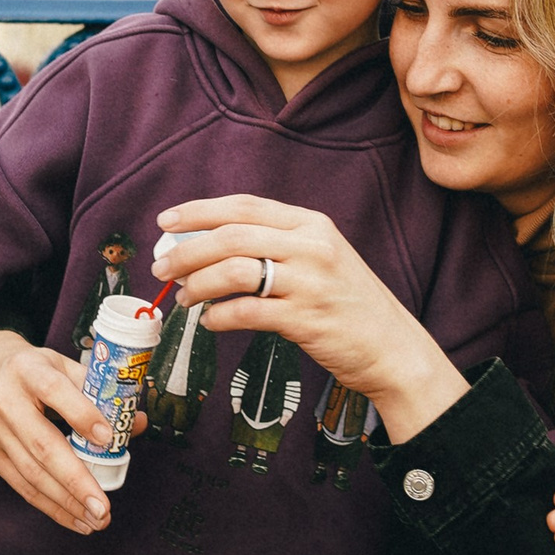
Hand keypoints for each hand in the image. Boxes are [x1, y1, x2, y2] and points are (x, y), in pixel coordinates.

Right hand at [0, 328, 138, 536]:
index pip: (54, 390)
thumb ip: (100, 393)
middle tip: (102, 506)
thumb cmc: (34, 371)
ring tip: (95, 519)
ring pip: (31, 472)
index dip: (82, 415)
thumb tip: (135, 423)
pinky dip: (51, 506)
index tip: (108, 439)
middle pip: (42, 443)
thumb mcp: (65, 367)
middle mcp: (5, 400)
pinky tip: (75, 519)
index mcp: (28, 369)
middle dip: (75, 479)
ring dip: (66, 502)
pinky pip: (22, 486)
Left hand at [154, 194, 468, 443]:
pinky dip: (219, 317)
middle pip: (231, 236)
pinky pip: (246, 312)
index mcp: (312, 224)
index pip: (244, 206)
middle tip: (161, 267)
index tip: (166, 222)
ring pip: (234, 271)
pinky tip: (211, 322)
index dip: (199, 211)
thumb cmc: (348, 305)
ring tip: (183, 298)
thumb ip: (275, 247)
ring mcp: (310, 282)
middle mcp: (312, 246)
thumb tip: (207, 247)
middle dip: (186, 251)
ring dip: (197, 285)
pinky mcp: (306, 320)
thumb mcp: (320, 260)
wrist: (393, 348)